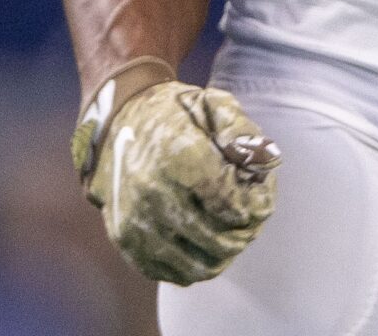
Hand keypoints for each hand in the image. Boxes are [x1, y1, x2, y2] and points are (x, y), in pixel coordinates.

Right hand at [77, 68, 280, 284]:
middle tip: (251, 216)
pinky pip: (174, 273)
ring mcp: (136, 221)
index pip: (232, 205)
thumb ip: (242, 131)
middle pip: (220, 240)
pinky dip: (197, 264)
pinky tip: (205, 242)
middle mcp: (153, 193)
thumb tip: (263, 163)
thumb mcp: (211, 103)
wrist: (114, 123)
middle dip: (246, 231)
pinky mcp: (126, 241)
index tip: (259, 193)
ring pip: (201, 264)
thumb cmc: (172, 114)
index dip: (256, 204)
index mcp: (178, 157)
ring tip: (231, 230)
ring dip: (226, 252)